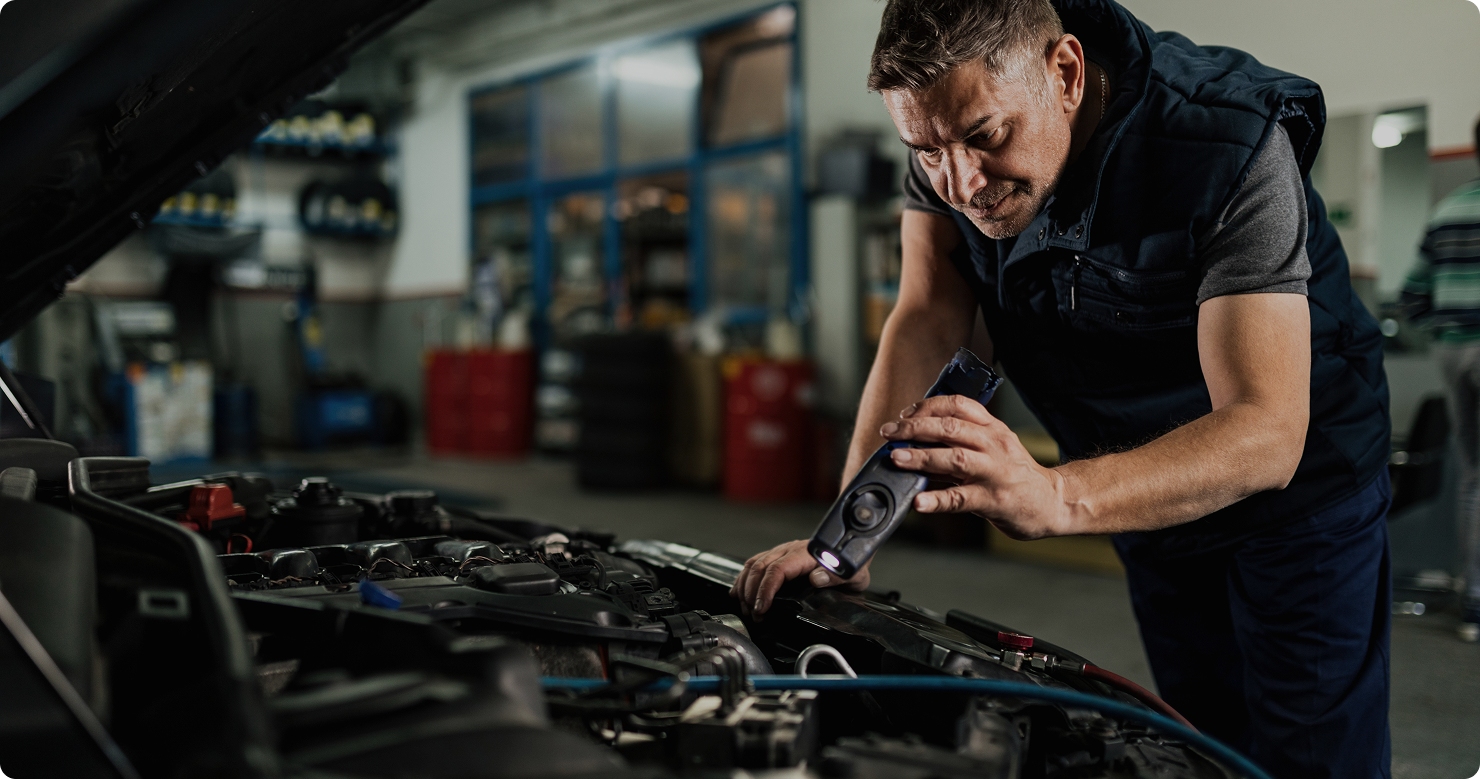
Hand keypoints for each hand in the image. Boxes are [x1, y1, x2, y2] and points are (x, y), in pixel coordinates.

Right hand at [730, 539, 869, 619]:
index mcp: (806, 554)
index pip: (778, 569)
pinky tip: (739, 593)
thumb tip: (817, 578)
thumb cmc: (851, 563)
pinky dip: (743, 579)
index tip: (761, 607)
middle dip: (751, 593)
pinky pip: (754, 563)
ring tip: (746, 608)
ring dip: (745, 587)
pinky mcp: (777, 555)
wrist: (851, 547)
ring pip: (753, 564)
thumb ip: (837, 575)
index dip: (766, 589)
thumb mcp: (853, 573)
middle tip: (754, 615)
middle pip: (760, 567)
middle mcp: (790, 550)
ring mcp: (782, 551)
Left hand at [881, 395, 1072, 539]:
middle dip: (914, 428)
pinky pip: (962, 499)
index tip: (905, 415)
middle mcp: (994, 445)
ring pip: (954, 458)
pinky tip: (920, 502)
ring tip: (896, 458)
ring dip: (921, 457)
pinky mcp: (994, 500)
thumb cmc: (1017, 475)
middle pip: (950, 428)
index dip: (927, 407)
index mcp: (992, 429)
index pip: (958, 405)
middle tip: (889, 434)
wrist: (1054, 503)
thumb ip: (960, 444)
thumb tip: (916, 443)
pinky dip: (938, 500)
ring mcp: (994, 472)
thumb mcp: (994, 448)